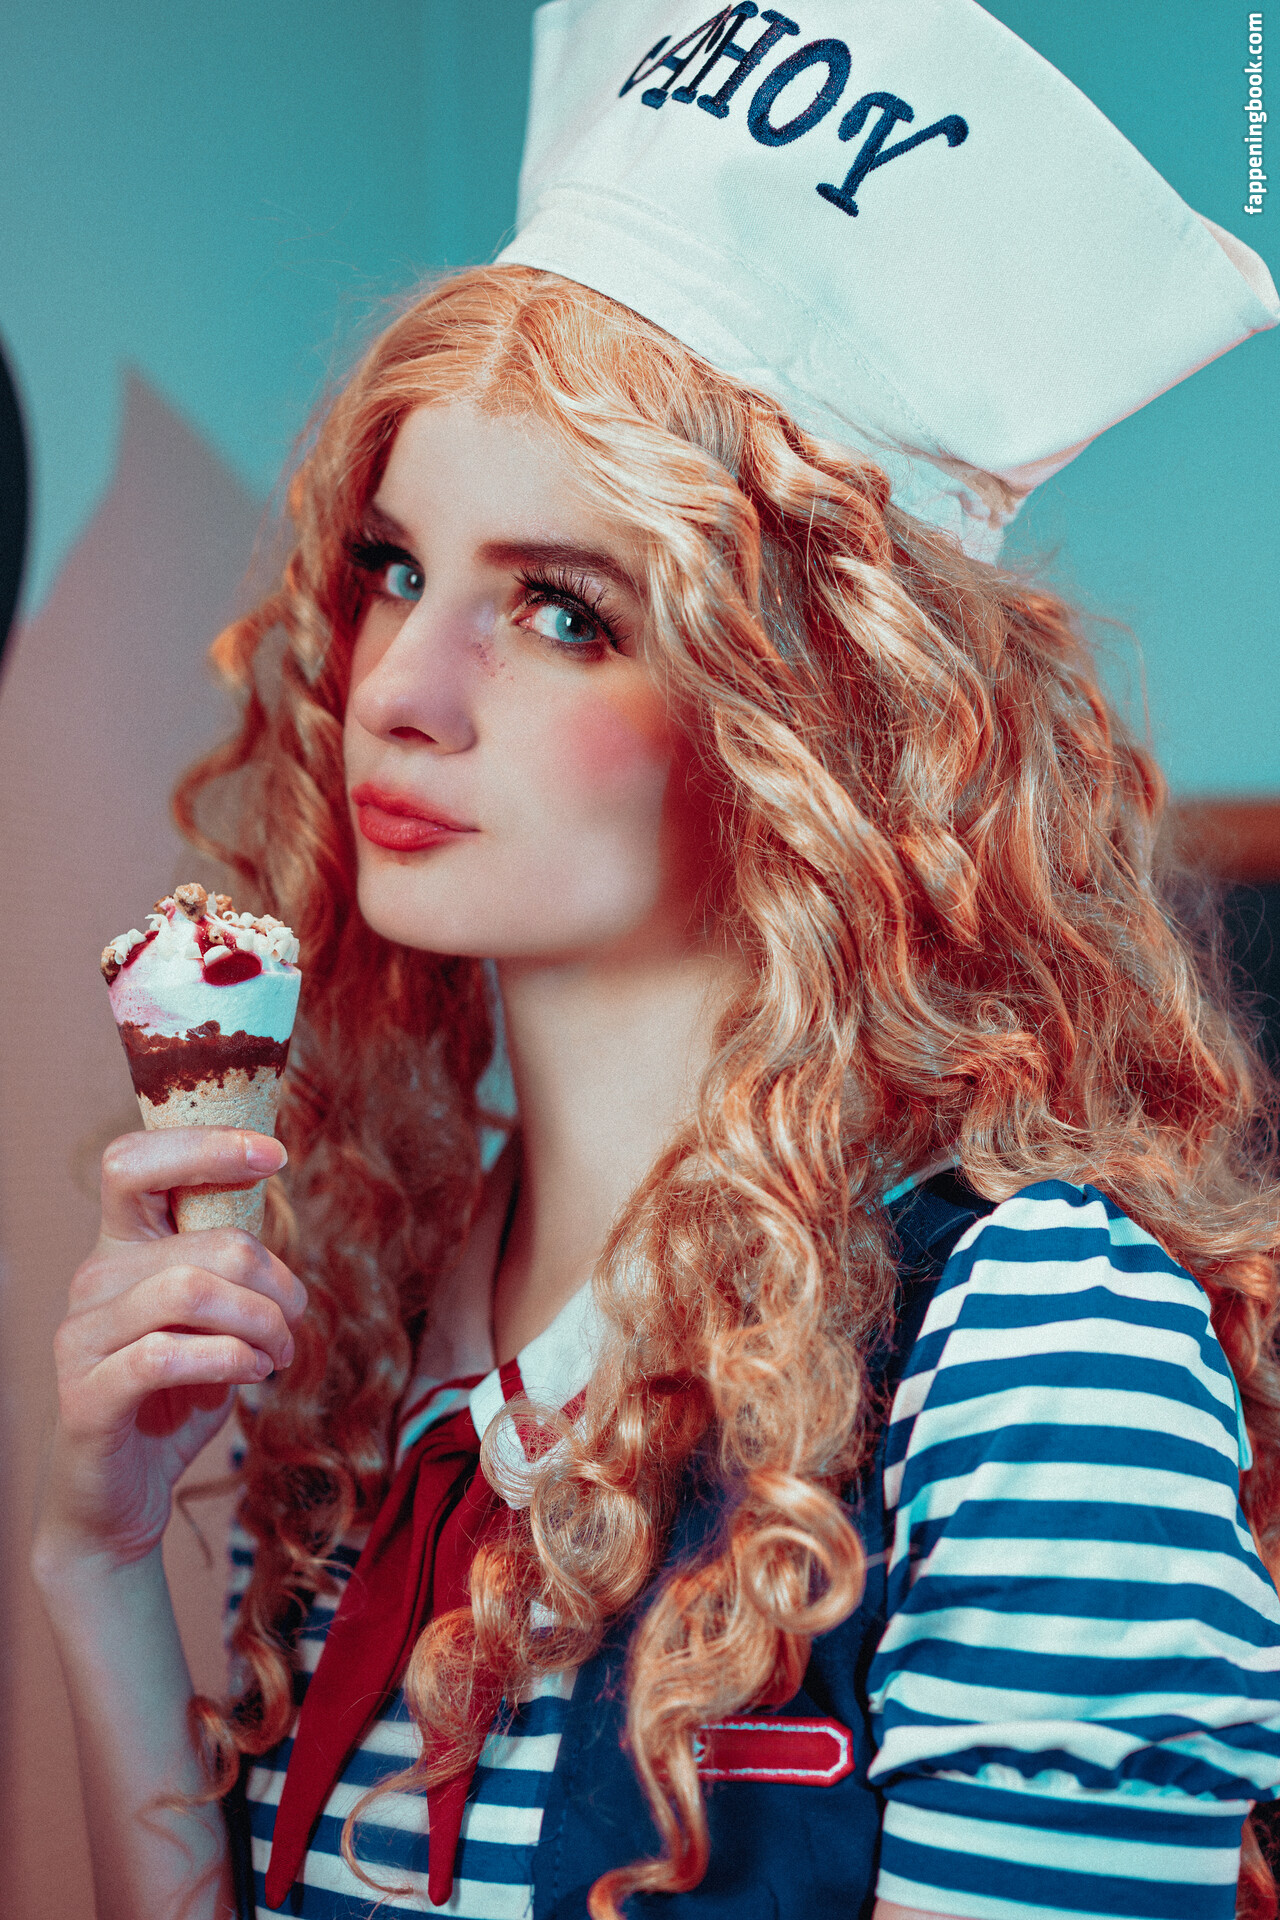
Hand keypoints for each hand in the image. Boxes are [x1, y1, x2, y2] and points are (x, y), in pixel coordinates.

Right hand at [34, 1127, 306, 1575]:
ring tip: (280, 1354)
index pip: (133, 1163)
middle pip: (202, 1239)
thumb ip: (233, 1267)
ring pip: (190, 1288)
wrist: (121, 1500)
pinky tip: (254, 1374)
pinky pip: (166, 1353)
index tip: (275, 1154)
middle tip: (297, 1319)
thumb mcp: (216, 1321)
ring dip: (260, 1320)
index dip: (204, 1146)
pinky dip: (229, 1358)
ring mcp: (81, 1336)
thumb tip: (275, 1211)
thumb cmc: (176, 1398)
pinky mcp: (87, 1394)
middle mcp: (93, 1279)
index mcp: (122, 1248)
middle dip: (274, 1277)